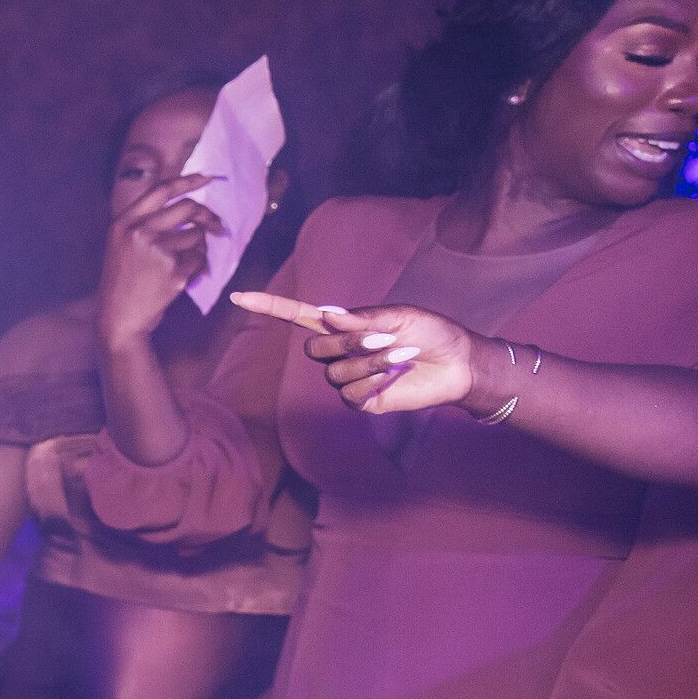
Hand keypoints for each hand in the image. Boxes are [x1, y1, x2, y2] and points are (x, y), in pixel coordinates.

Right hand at [97, 172, 223, 346]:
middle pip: (187, 208)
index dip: (187, 181)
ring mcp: (157, 251)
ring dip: (198, 248)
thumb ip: (145, 223)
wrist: (119, 317)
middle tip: (218, 226)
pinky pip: (199, 259)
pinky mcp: (173, 270)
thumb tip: (188, 206)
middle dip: (208, 215)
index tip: (207, 177)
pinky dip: (197, 268)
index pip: (160, 191)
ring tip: (181, 265)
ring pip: (196, 236)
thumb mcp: (122, 245)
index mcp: (124, 223)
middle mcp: (139, 232)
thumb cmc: (122, 281)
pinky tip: (181, 278)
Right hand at [231, 293, 497, 418]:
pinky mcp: (363, 401)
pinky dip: (373, 382)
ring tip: (401, 356)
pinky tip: (394, 375)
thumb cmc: (432, 333)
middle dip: (346, 343)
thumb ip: (362, 318)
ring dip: (370, 362)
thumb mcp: (400, 316)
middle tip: (383, 337)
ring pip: (335, 373)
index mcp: (343, 326)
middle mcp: (340, 353)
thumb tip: (325, 313)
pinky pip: (350, 394)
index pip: (296, 315)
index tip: (238, 298)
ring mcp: (349, 378)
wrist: (459, 363)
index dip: (269, 306)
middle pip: (314, 348)